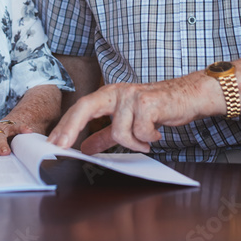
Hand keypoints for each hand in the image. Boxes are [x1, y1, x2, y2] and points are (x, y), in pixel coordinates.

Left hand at [48, 74, 217, 154]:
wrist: (189, 96)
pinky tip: (156, 133)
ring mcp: (132, 95)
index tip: (52, 143)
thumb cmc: (159, 108)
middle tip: (61, 147)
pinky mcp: (148, 103)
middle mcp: (117, 91)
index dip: (65, 125)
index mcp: (109, 95)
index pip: (80, 107)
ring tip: (146, 139)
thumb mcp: (128, 122)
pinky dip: (147, 138)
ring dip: (133, 142)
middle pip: (85, 107)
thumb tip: (84, 148)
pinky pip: (139, 131)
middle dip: (70, 128)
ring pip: (118, 131)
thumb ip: (105, 135)